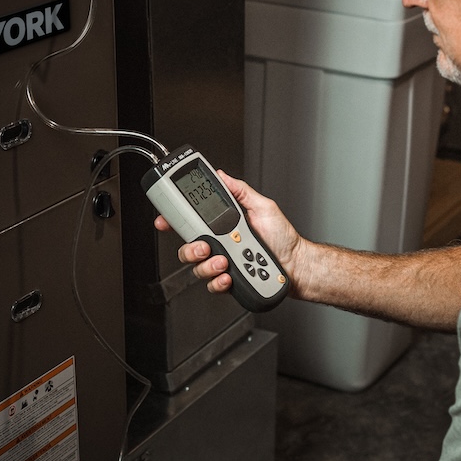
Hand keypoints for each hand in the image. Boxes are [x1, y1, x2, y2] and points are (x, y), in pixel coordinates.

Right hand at [154, 170, 305, 296]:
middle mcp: (219, 245)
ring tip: (224, 261)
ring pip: (197, 268)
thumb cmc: (282, 238)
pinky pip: (212, 285)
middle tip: (206, 246)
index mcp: (222, 226)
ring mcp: (222, 265)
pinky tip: (229, 276)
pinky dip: (218, 282)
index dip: (173, 221)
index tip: (165, 220)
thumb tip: (223, 176)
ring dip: (208, 265)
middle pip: (187, 248)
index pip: (192, 223)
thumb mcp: (263, 207)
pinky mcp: (228, 282)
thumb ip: (240, 191)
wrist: (296, 264)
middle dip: (191, 248)